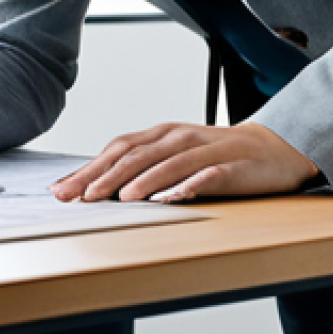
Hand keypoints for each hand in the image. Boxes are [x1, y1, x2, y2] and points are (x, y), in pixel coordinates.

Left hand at [51, 121, 319, 203]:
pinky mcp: (230, 165)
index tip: (62, 190)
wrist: (270, 150)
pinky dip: (187, 185)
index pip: (116, 150)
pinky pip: (207, 175)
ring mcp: (204, 149)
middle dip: (103, 176)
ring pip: (166, 163)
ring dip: (141, 180)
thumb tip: (97, 187)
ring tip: (119, 198)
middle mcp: (176, 137)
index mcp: (159, 136)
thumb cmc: (214, 156)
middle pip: (134, 155)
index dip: (88, 169)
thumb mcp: (173, 159)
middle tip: (78, 197)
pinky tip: (171, 197)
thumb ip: (142, 168)